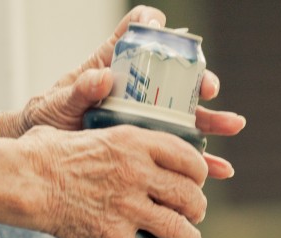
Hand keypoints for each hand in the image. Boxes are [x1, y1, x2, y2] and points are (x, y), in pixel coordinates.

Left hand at [0, 5, 244, 179]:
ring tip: (233, 124)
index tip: (162, 28)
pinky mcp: (152, 151)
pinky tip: (222, 170)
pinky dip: (203, 163)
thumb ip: (78, 91)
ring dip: (213, 121)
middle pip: (177, 78)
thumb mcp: (58, 106)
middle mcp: (140, 92)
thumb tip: (101, 78)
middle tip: (208, 89)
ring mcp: (149, 121)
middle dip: (198, 80)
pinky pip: (183, 157)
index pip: (138, 32)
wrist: (47, 164)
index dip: (152, 24)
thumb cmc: (50, 124)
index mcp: (116, 66)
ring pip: (189, 117)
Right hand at [21, 123, 207, 237]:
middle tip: (193, 217)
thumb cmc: (45, 153)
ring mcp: (127, 206)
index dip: (198, 173)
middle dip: (197, 209)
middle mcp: (138, 173)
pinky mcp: (111, 234)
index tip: (196, 182)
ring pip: (176, 229)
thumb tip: (99, 126)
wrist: (26, 180)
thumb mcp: (86, 130)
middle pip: (188, 195)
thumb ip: (108, 136)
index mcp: (135, 143)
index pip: (187, 157)